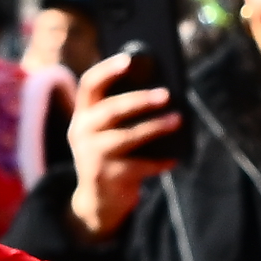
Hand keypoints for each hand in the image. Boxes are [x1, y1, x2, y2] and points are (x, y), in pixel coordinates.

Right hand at [66, 49, 186, 238]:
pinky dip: (159, 161)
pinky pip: (139, 166)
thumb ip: (122, 113)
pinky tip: (174, 158)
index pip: (89, 84)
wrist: (98, 200)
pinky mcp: (107, 178)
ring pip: (126, 137)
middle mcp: (82, 132)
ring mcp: (92, 156)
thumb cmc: (112, 155)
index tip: (128, 59)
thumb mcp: (107, 132)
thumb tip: (163, 93)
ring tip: (178, 119)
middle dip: (139, 100)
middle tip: (166, 94)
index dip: (107, 70)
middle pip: (110, 110)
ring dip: (154, 127)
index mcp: (83, 114)